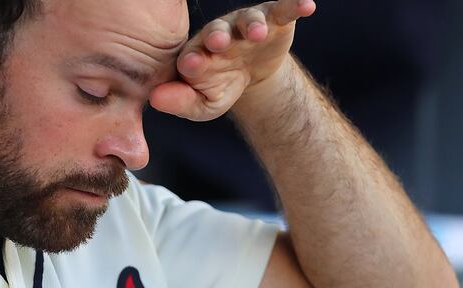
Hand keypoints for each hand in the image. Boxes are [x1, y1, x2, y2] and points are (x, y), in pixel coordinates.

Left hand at [149, 0, 315, 121]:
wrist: (251, 78)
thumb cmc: (219, 87)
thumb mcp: (203, 104)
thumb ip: (181, 102)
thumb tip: (155, 99)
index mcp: (197, 52)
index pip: (191, 55)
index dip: (192, 60)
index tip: (191, 66)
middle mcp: (219, 33)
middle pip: (217, 31)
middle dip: (217, 35)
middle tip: (218, 42)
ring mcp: (246, 25)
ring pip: (248, 20)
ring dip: (252, 25)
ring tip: (257, 33)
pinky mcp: (273, 21)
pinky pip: (283, 9)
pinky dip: (294, 5)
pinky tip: (307, 5)